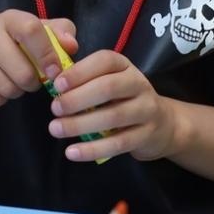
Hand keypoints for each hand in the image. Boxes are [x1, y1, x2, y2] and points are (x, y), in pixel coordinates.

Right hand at [0, 11, 77, 108]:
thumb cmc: (11, 42)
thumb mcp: (36, 31)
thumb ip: (59, 34)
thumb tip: (71, 46)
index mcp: (9, 18)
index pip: (31, 30)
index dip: (47, 54)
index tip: (55, 72)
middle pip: (22, 71)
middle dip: (33, 83)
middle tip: (31, 80)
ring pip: (6, 89)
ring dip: (16, 92)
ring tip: (13, 82)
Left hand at [49, 51, 175, 162]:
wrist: (162, 124)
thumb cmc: (123, 99)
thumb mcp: (108, 81)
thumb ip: (84, 80)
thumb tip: (51, 80)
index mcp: (124, 66)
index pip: (104, 61)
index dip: (79, 71)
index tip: (57, 85)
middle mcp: (138, 84)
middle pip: (108, 88)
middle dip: (77, 98)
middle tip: (55, 109)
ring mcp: (146, 110)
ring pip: (113, 117)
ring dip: (80, 124)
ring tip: (56, 129)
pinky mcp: (146, 136)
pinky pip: (118, 144)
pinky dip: (93, 149)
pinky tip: (72, 152)